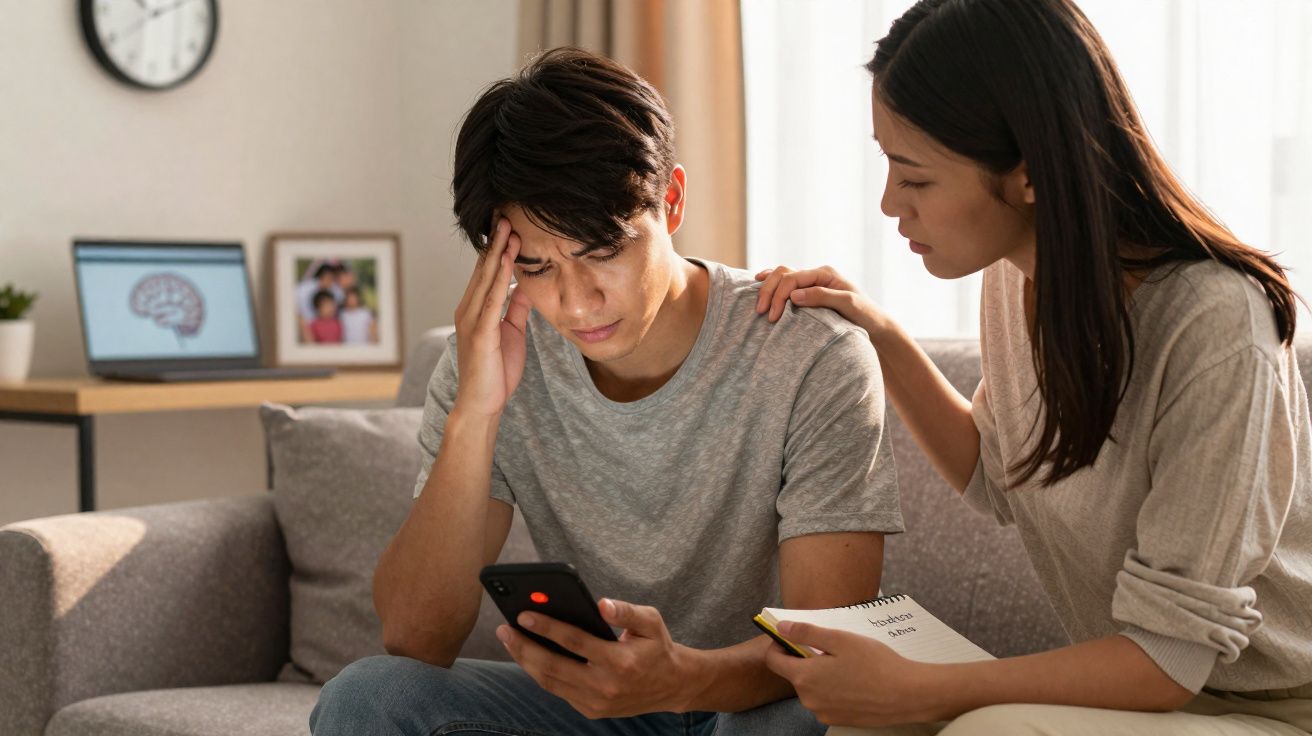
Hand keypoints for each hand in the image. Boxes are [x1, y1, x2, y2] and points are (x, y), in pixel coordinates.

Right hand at [451, 219, 530, 417]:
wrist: (483, 403)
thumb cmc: (496, 370)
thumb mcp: (512, 332)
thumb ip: (516, 308)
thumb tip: (526, 285)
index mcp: (476, 309)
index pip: (487, 272)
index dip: (497, 248)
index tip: (508, 225)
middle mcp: (468, 309)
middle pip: (483, 269)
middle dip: (495, 242)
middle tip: (505, 214)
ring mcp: (472, 320)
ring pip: (485, 278)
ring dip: (497, 252)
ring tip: (507, 228)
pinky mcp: (480, 332)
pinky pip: (491, 299)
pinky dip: (498, 277)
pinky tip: (506, 260)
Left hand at [497, 598, 699, 717]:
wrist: (672, 686)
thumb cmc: (658, 647)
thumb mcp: (651, 621)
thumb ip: (626, 611)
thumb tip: (601, 603)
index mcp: (621, 662)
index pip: (575, 642)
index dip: (547, 628)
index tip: (523, 614)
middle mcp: (606, 686)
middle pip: (553, 667)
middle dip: (524, 647)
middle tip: (503, 629)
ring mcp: (596, 703)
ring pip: (550, 682)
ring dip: (525, 661)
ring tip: (509, 640)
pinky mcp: (591, 711)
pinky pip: (558, 691)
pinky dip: (540, 673)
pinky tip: (528, 655)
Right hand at [753, 265, 887, 335]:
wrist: (876, 327)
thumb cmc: (866, 316)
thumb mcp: (848, 305)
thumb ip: (822, 297)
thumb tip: (794, 295)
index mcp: (825, 273)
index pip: (792, 278)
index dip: (779, 295)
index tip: (773, 317)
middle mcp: (816, 275)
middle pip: (783, 274)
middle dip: (769, 291)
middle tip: (761, 312)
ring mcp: (812, 283)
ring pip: (781, 277)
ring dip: (767, 289)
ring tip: (758, 306)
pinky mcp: (808, 294)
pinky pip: (785, 285)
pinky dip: (771, 286)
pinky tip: (759, 287)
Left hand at [764, 621, 944, 726]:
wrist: (907, 695)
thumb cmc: (876, 664)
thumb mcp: (839, 639)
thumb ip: (806, 633)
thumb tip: (781, 628)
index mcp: (805, 677)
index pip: (774, 661)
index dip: (779, 645)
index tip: (791, 636)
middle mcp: (808, 699)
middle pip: (794, 673)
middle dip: (805, 658)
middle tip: (830, 647)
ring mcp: (822, 712)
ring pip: (811, 687)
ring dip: (820, 674)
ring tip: (846, 664)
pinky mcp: (836, 719)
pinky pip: (825, 700)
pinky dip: (832, 689)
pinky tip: (853, 680)